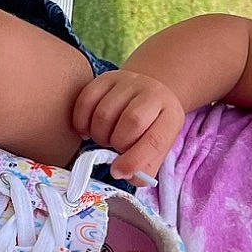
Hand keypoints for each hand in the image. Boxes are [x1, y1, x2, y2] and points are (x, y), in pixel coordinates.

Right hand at [71, 69, 185, 185]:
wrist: (147, 92)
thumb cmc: (150, 127)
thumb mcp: (157, 147)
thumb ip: (145, 166)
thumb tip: (124, 175)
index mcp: (170, 115)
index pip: (155, 140)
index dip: (134, 160)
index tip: (117, 172)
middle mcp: (152, 93)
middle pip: (130, 121)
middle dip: (116, 142)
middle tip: (114, 147)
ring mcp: (129, 81)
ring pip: (104, 112)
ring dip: (98, 134)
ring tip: (104, 137)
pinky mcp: (106, 77)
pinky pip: (86, 100)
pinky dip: (81, 121)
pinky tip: (87, 129)